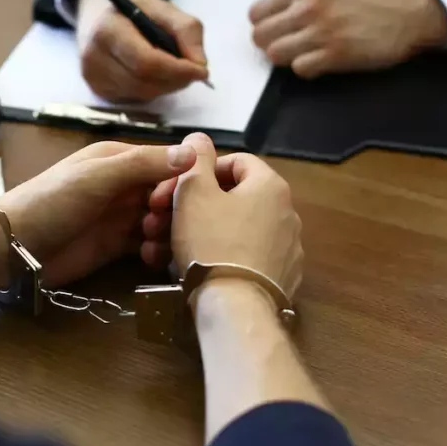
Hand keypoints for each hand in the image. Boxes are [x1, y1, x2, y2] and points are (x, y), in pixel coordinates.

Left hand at [0, 141, 197, 286]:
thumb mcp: (97, 177)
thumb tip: (193, 151)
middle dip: (174, 210)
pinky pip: (150, 245)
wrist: (13, 247)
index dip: (180, 180)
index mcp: (120, 159)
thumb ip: (142, 164)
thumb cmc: (52, 203)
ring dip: (167, 232)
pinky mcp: (117, 246)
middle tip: (157, 224)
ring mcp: (122, 217)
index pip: (168, 162)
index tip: (172, 201)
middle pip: (170, 194)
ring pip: (164, 221)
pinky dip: (156, 251)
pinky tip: (149, 259)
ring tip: (150, 242)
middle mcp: (125, 185)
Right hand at [76, 0, 209, 101]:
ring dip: (167, 85)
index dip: (177, 70)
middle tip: (193, 70)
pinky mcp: (98, 89)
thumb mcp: (164, 8)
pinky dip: (154, 89)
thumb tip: (199, 64)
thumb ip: (187, 31)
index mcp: (108, 29)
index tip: (201, 70)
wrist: (102, 13)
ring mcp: (94, 76)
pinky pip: (136, 98)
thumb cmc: (135, 9)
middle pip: (146, 82)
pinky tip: (154, 73)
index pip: (146, 62)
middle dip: (176, 79)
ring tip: (174, 68)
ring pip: (143, 93)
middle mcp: (94, 56)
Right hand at [149, 133, 302, 297]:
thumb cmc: (212, 242)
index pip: (236, 162)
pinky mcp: (281, 279)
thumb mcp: (194, 193)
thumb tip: (199, 138)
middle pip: (232, 199)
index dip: (200, 171)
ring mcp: (287, 249)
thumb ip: (195, 159)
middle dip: (191, 208)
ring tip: (165, 251)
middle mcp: (287, 214)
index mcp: (270, 187)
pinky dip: (219, 258)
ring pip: (234, 231)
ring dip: (199, 234)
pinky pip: (244, 258)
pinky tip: (193, 270)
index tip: (174, 189)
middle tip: (159, 221)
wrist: (235, 307)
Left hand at [249, 0, 446, 78]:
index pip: (256, 14)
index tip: (278, 32)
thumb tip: (269, 21)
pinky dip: (307, 70)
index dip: (264, 26)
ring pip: (275, 54)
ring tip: (307, 54)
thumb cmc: (367, 2)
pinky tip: (322, 63)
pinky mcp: (335, 54)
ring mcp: (321, 31)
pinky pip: (300, 69)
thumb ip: (297, 1)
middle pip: (260, 37)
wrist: (408, 13)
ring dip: (288, 58)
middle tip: (291, 46)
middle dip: (271, 45)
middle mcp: (307, 8)